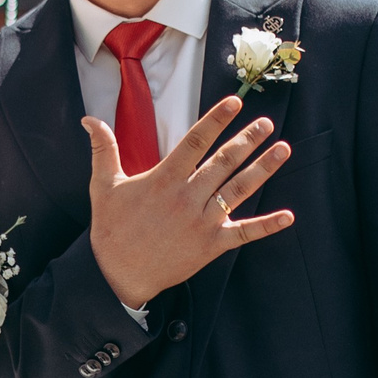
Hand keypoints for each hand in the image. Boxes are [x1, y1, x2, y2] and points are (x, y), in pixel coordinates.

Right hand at [83, 96, 294, 310]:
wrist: (118, 274)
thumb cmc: (111, 228)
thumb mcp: (103, 185)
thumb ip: (102, 149)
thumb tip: (89, 120)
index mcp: (165, 178)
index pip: (196, 141)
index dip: (216, 120)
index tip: (236, 102)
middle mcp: (187, 197)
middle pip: (223, 161)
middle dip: (247, 140)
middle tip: (267, 122)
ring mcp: (202, 221)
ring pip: (238, 189)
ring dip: (263, 169)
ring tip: (283, 149)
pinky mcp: (211, 245)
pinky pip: (244, 233)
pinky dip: (267, 225)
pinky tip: (288, 216)